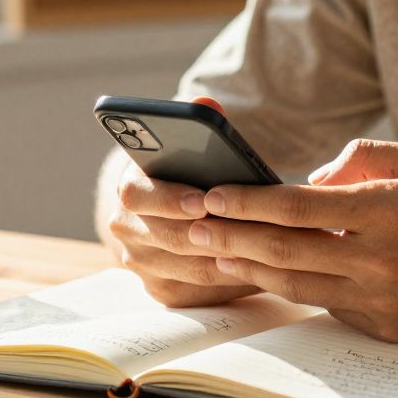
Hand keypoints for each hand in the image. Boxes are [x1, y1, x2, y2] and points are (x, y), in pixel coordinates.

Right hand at [107, 97, 259, 307]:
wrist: (167, 207)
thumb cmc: (187, 168)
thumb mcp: (184, 140)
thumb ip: (193, 120)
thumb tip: (205, 104)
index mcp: (130, 188)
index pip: (139, 195)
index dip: (171, 199)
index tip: (202, 201)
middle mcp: (126, 228)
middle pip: (172, 239)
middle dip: (215, 236)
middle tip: (253, 231)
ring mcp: (141, 264)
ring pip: (192, 270)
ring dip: (233, 261)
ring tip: (272, 252)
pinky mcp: (162, 290)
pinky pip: (202, 294)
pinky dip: (234, 283)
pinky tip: (265, 272)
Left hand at [186, 139, 397, 341]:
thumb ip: (364, 156)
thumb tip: (310, 176)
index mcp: (388, 209)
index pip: (298, 205)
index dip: (248, 200)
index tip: (212, 193)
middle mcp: (381, 259)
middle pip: (284, 250)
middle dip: (229, 236)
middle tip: (190, 226)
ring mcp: (383, 300)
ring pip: (297, 285)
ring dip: (249, 268)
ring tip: (214, 251)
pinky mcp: (387, 329)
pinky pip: (329, 305)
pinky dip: (297, 287)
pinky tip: (269, 272)